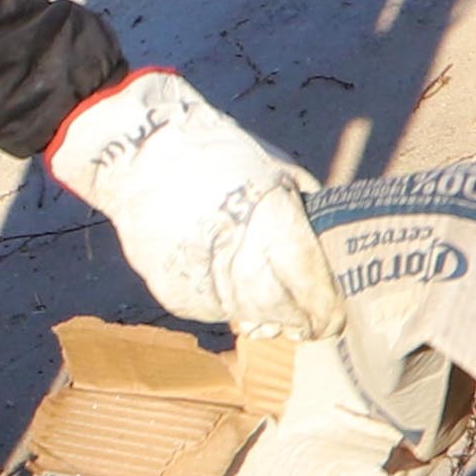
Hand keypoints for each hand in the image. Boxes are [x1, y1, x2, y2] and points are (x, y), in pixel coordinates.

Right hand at [45, 69, 345, 345]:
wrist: (141, 154)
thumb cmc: (218, 155)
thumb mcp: (278, 173)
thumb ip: (305, 216)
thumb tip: (328, 252)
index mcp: (273, 226)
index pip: (311, 289)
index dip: (327, 310)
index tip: (334, 318)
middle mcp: (239, 259)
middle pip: (282, 312)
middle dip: (298, 318)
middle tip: (308, 321)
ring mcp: (203, 280)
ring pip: (247, 317)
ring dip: (262, 314)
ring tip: (263, 296)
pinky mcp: (174, 292)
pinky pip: (212, 309)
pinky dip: (224, 301)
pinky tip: (221, 275)